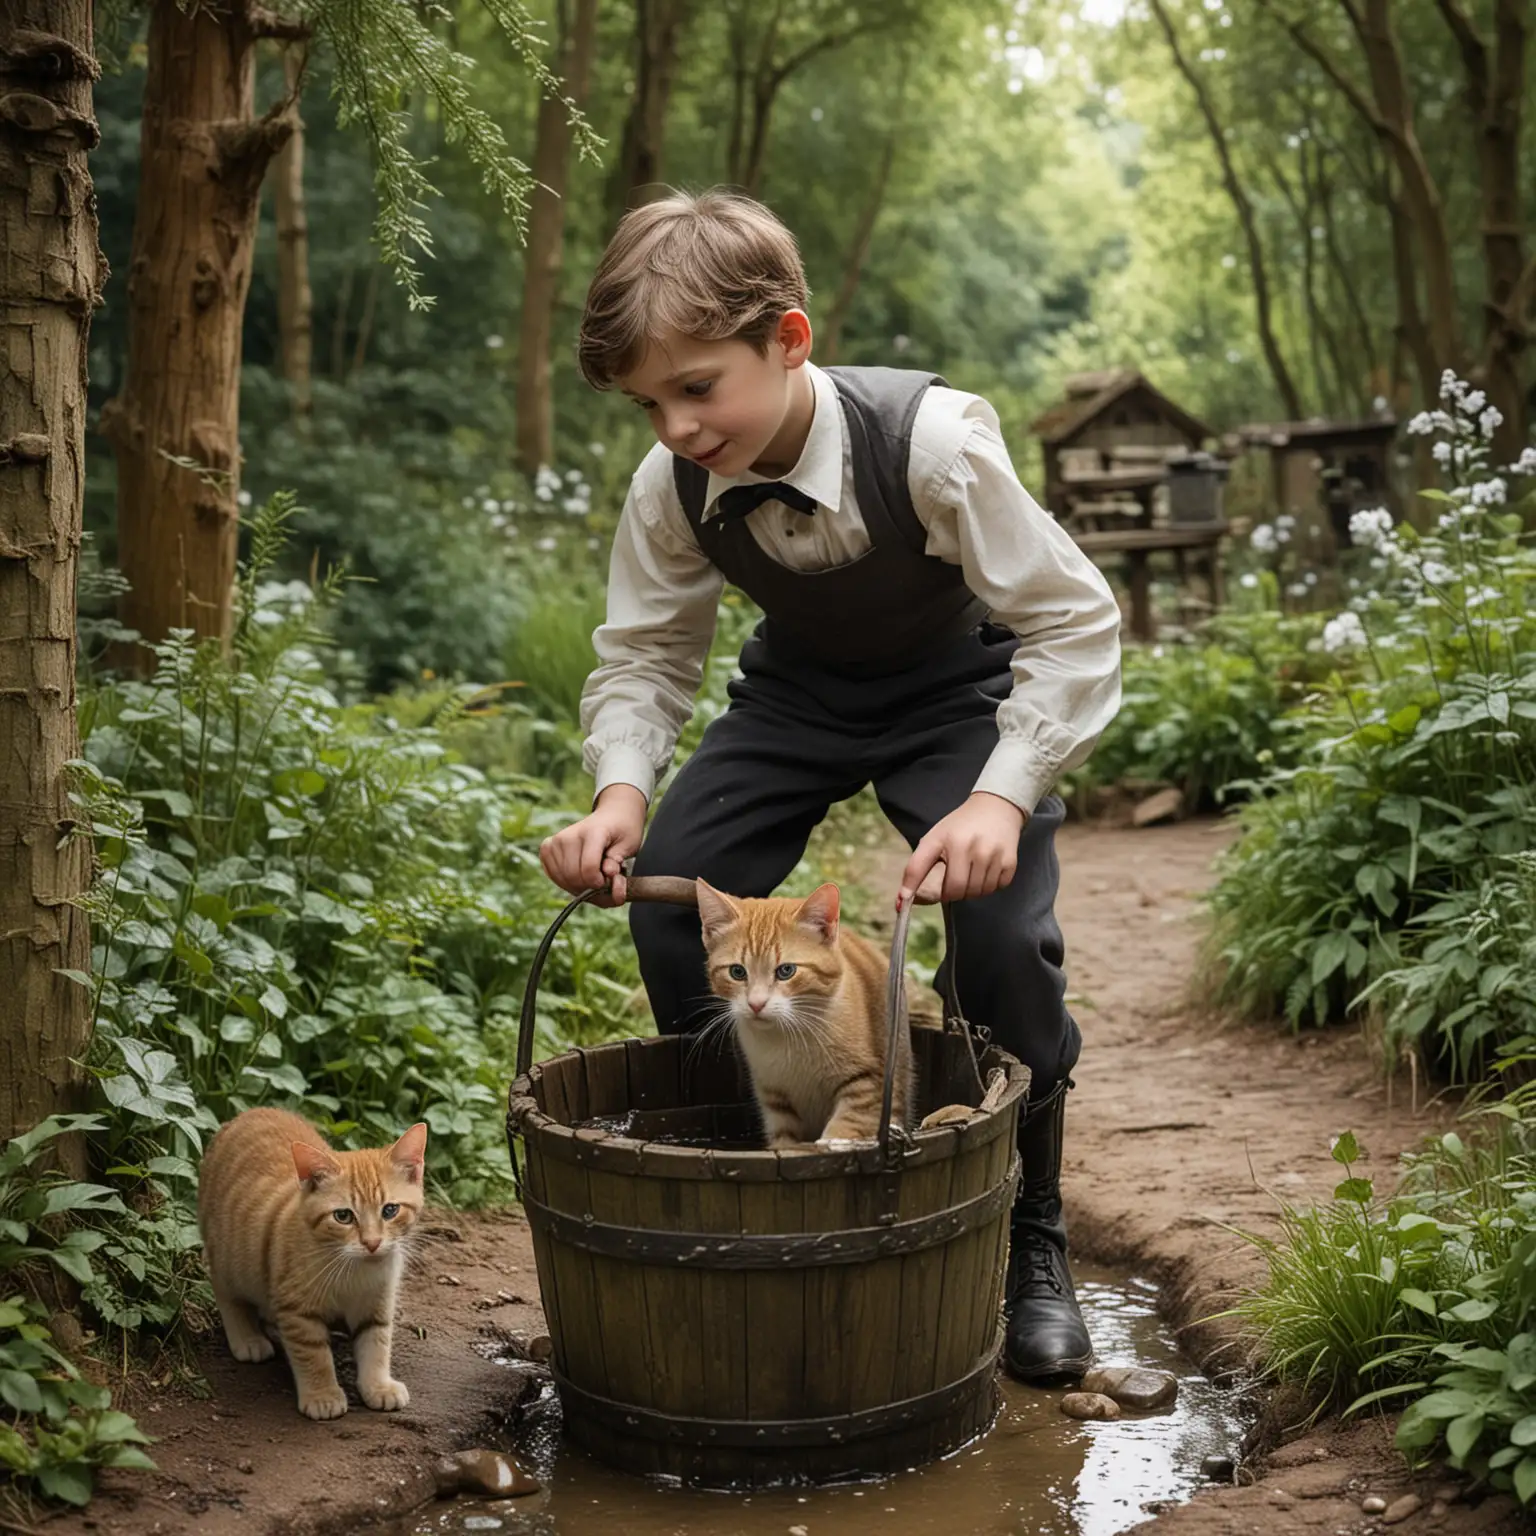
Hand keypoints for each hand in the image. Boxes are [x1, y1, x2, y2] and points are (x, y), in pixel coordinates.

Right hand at [539, 784, 646, 904]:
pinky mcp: (547, 848)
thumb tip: (608, 872)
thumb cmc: (622, 831)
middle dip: (589, 887)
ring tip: (593, 876)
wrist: (611, 815)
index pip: (589, 868)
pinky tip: (580, 875)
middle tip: (602, 880)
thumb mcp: (630, 844)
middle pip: (573, 877)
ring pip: (562, 880)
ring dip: (579, 886)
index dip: (599, 882)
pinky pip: (553, 876)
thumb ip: (618, 861)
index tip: (608, 880)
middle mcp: (570, 835)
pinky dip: (567, 882)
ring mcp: (556, 841)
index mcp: (593, 832)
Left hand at [897, 792, 1025, 908]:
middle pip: (959, 891)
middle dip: (954, 892)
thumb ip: (918, 866)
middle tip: (954, 881)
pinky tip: (986, 870)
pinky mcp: (1010, 862)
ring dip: (973, 890)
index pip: (934, 877)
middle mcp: (973, 848)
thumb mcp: (935, 838)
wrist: (995, 808)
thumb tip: (903, 900)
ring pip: (979, 893)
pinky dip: (990, 885)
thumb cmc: (960, 827)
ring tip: (971, 872)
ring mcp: (994, 855)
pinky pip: (996, 888)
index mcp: (951, 841)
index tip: (904, 903)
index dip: (916, 890)